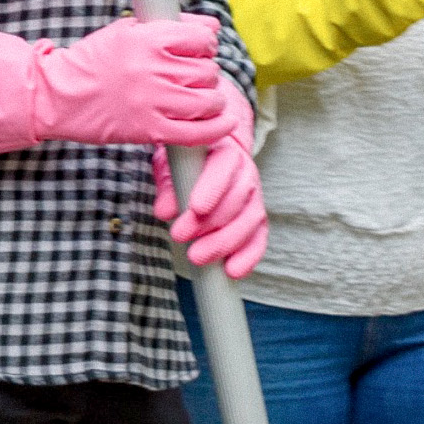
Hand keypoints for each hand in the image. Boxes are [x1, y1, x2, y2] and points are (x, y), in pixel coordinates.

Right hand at [0, 17, 234, 153]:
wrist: (57, 96)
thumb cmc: (91, 62)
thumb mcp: (125, 30)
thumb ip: (167, 26)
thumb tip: (211, 27)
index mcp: (146, 39)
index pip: (201, 38)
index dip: (205, 43)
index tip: (199, 48)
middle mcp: (153, 69)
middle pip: (207, 69)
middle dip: (205, 71)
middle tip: (191, 74)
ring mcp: (153, 101)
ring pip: (209, 99)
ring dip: (211, 97)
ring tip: (198, 97)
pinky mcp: (151, 130)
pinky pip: (199, 132)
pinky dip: (217, 127)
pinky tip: (222, 121)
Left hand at [153, 80, 266, 278]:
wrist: (209, 159)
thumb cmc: (186, 163)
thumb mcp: (170, 165)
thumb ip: (168, 185)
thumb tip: (164, 212)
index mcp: (226, 152)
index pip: (223, 168)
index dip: (212, 189)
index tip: (195, 208)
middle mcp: (246, 173)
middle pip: (237, 199)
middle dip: (209, 222)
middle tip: (179, 236)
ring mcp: (256, 198)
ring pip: (250, 222)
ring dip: (224, 243)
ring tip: (196, 257)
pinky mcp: (258, 221)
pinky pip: (259, 240)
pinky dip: (247, 257)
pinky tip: (232, 271)